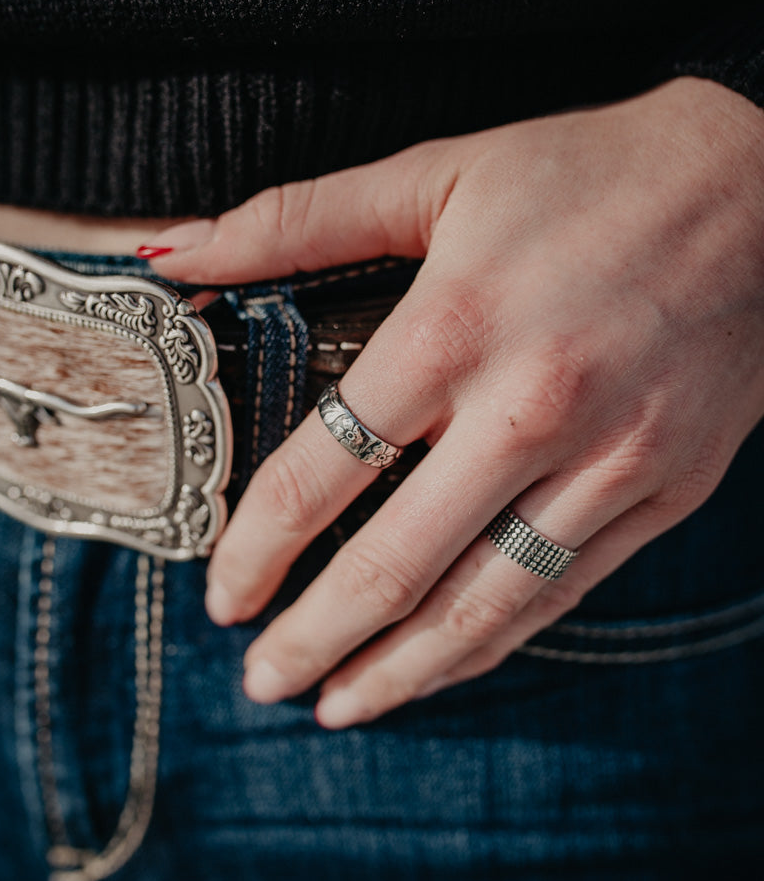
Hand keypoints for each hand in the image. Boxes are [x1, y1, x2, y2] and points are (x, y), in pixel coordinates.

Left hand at [142, 77, 763, 727]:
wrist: (757, 185)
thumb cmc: (585, 175)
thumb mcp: (435, 174)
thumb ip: (295, 220)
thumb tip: (174, 258)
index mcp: (454, 326)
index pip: (321, 470)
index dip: (257, 548)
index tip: (224, 593)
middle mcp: (530, 408)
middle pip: (394, 564)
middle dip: (313, 637)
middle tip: (262, 680)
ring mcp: (609, 460)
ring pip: (483, 605)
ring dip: (398, 670)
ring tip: (339, 706)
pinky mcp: (666, 491)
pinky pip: (562, 591)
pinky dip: (492, 643)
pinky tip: (441, 666)